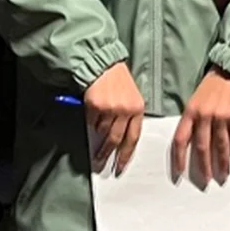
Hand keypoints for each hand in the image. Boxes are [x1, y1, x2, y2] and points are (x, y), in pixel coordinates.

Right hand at [82, 61, 144, 175]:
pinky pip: (92, 121)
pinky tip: (93, 114)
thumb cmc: (118, 81)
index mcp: (137, 109)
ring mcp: (110, 108)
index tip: (120, 166)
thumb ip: (129, 117)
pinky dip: (91, 121)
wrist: (103, 65)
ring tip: (96, 130)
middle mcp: (125, 110)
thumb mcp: (131, 97)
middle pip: (116, 139)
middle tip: (101, 162)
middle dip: (108, 153)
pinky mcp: (96, 105)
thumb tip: (121, 141)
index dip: (126, 155)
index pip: (133, 138)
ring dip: (98, 133)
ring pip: (102, 131)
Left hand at [172, 70, 229, 186]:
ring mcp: (220, 116)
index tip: (179, 173)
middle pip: (202, 147)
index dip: (179, 158)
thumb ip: (192, 123)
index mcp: (189, 113)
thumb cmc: (209, 90)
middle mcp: (204, 116)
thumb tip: (193, 147)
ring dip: (223, 162)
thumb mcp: (194, 103)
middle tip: (207, 180)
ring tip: (224, 174)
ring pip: (221, 145)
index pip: (180, 139)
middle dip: (204, 166)